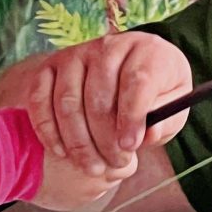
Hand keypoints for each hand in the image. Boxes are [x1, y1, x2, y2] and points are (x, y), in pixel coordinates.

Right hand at [0, 34, 193, 208]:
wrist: (123, 74)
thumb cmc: (154, 95)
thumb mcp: (171, 106)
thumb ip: (164, 120)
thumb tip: (147, 133)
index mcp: (147, 51)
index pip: (137, 81)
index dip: (132, 117)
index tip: (130, 147)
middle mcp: (109, 46)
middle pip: (98, 96)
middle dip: (105, 138)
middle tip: (114, 164)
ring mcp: (75, 55)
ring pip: (68, 102)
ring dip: (78, 141)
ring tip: (93, 166)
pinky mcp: (49, 67)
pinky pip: (40, 100)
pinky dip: (48, 130)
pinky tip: (63, 153)